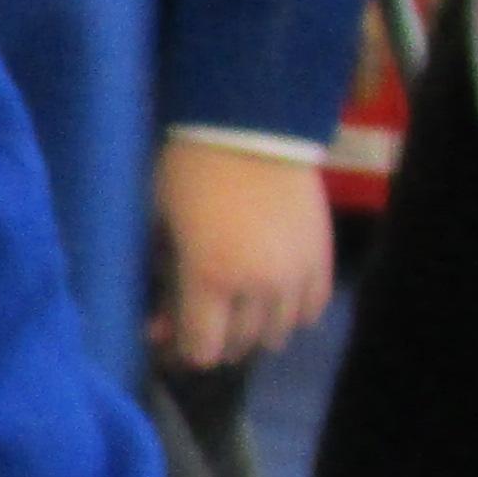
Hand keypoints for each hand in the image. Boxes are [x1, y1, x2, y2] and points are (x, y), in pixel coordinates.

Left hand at [147, 138, 334, 370]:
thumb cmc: (191, 170)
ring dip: (255, 331)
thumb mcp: (160, 224)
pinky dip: (292, 314)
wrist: (251, 126)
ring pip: (278, 333)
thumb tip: (155, 325)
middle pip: (240, 344)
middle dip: (217, 342)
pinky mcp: (322, 259)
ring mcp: (296, 275)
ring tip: (238, 314)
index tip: (176, 342)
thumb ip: (162, 278)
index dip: (186, 350)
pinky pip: (311, 309)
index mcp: (210, 278)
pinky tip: (275, 303)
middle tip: (203, 326)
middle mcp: (259, 287)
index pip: (203, 347)